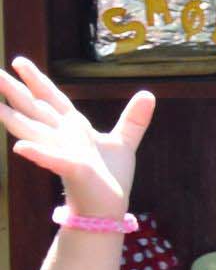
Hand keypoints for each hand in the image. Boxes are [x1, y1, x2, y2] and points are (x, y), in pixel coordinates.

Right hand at [0, 59, 151, 221]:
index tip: (18, 61)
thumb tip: (148, 94)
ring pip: (33, 131)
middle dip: (13, 91)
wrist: (106, 208)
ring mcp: (63, 153)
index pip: (52, 98)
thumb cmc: (109, 177)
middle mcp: (62, 137)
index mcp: (73, 127)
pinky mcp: (73, 170)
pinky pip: (54, 160)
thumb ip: (133, 119)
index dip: (36, 80)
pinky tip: (20, 147)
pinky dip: (39, 154)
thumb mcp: (124, 142)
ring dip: (13, 118)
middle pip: (34, 109)